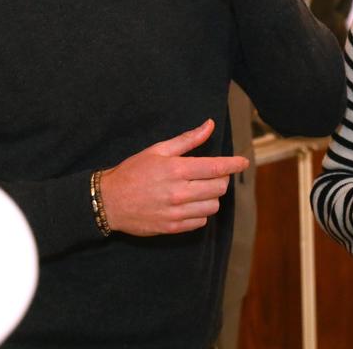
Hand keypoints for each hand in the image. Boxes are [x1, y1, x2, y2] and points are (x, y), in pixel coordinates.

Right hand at [101, 119, 247, 235]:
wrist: (109, 201)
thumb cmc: (133, 171)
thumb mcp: (158, 150)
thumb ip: (187, 140)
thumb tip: (209, 125)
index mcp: (177, 169)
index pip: (216, 168)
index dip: (234, 164)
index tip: (243, 162)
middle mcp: (179, 192)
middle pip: (219, 187)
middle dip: (221, 178)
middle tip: (212, 174)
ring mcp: (176, 212)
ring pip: (213, 206)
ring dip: (212, 197)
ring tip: (200, 189)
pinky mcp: (173, 227)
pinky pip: (200, 221)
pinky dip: (200, 212)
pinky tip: (190, 203)